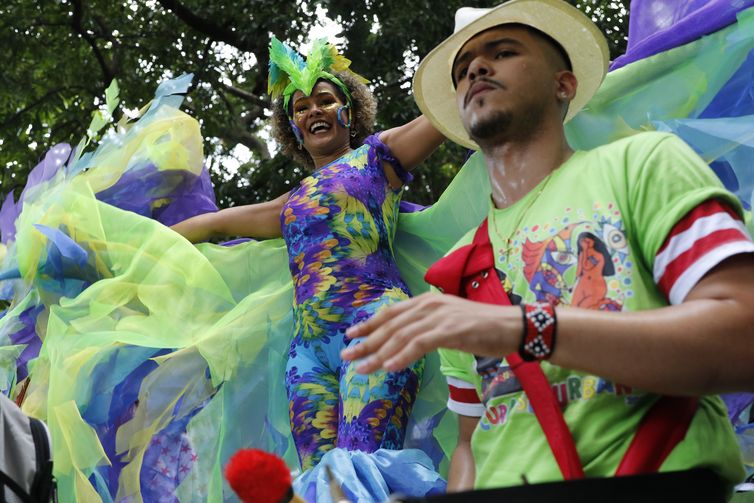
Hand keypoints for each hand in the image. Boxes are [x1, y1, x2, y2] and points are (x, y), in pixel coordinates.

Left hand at [342, 292, 520, 373]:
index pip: (391, 313)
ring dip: (379, 354)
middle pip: (390, 325)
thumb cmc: (482, 327)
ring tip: (363, 368)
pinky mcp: (450, 330)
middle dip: (366, 342)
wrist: (513, 326)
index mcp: (427, 301)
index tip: (351, 336)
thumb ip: (426, 326)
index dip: (369, 324)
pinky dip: (403, 355)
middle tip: (347, 357)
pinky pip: (420, 344)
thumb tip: (405, 338)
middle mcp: (429, 305)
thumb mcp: (448, 322)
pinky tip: (389, 367)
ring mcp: (439, 317)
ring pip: (401, 336)